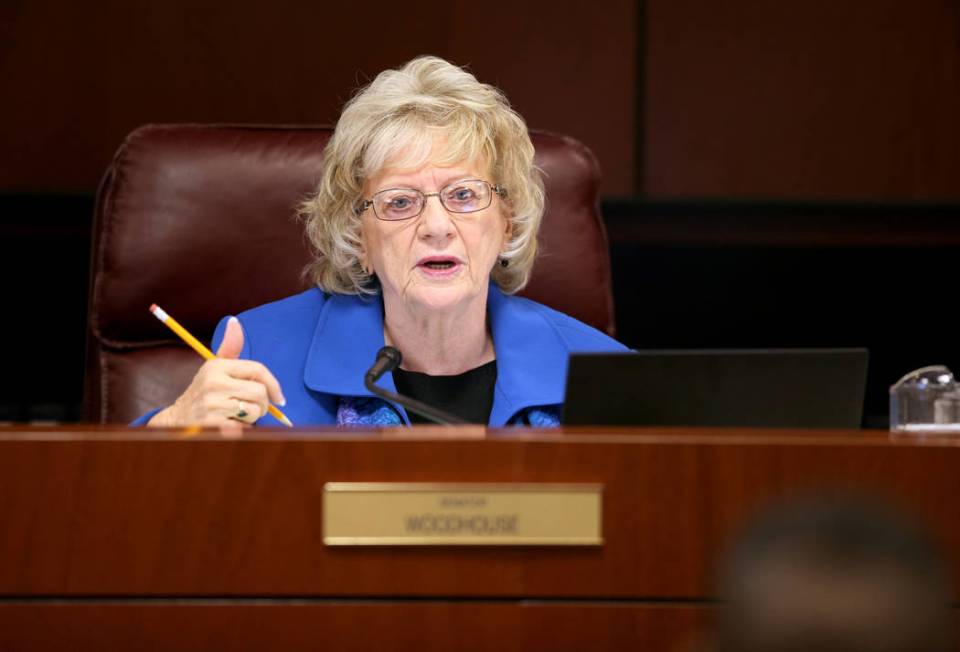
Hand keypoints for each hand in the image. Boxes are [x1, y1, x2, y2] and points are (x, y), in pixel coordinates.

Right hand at [147, 317, 285, 430]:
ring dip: (253, 418)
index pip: (257, 370)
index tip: (279, 398)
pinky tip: (231, 425)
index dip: (274, 384)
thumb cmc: (205, 392)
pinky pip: (245, 427)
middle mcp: (213, 383)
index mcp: (217, 366)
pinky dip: (243, 429)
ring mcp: (212, 404)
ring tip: (238, 415)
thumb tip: (234, 321)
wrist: (178, 418)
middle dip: (264, 404)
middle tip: (256, 408)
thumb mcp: (215, 368)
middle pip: (260, 392)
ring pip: (255, 411)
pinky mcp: (212, 425)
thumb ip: (230, 348)